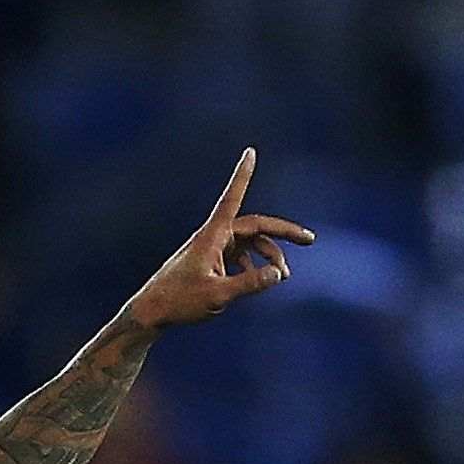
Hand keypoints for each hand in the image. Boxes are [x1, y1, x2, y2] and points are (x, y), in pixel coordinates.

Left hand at [121, 148, 313, 330]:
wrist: (153, 312)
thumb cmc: (180, 302)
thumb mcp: (218, 296)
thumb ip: (250, 284)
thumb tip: (279, 274)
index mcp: (212, 236)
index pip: (232, 199)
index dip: (242, 175)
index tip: (250, 152)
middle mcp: (214, 237)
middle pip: (255, 226)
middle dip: (283, 233)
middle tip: (310, 240)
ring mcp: (214, 249)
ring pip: (251, 243)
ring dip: (270, 256)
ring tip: (283, 276)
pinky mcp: (213, 261)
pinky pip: (242, 256)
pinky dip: (255, 266)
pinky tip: (260, 281)